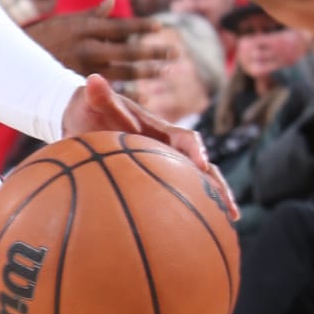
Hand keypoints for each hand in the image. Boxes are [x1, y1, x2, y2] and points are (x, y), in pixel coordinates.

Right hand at [29, 7, 177, 85]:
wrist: (13, 63)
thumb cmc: (43, 39)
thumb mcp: (65, 21)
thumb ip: (93, 14)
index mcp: (85, 29)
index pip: (120, 27)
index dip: (141, 27)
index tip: (160, 27)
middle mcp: (87, 48)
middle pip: (128, 51)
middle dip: (153, 53)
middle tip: (175, 53)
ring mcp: (84, 69)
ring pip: (123, 72)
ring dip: (147, 72)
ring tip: (165, 70)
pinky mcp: (81, 86)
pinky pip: (111, 90)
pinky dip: (129, 92)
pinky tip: (145, 94)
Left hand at [60, 72, 237, 217]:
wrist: (83, 120)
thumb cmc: (91, 110)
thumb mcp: (92, 101)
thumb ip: (98, 96)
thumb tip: (92, 80)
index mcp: (159, 130)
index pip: (184, 138)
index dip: (194, 149)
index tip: (201, 162)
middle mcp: (168, 148)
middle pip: (201, 166)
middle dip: (217, 184)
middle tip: (229, 208)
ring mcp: (163, 165)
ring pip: (194, 183)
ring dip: (211, 201)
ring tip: (226, 223)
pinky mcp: (154, 180)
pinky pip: (174, 195)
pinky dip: (186, 210)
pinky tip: (192, 234)